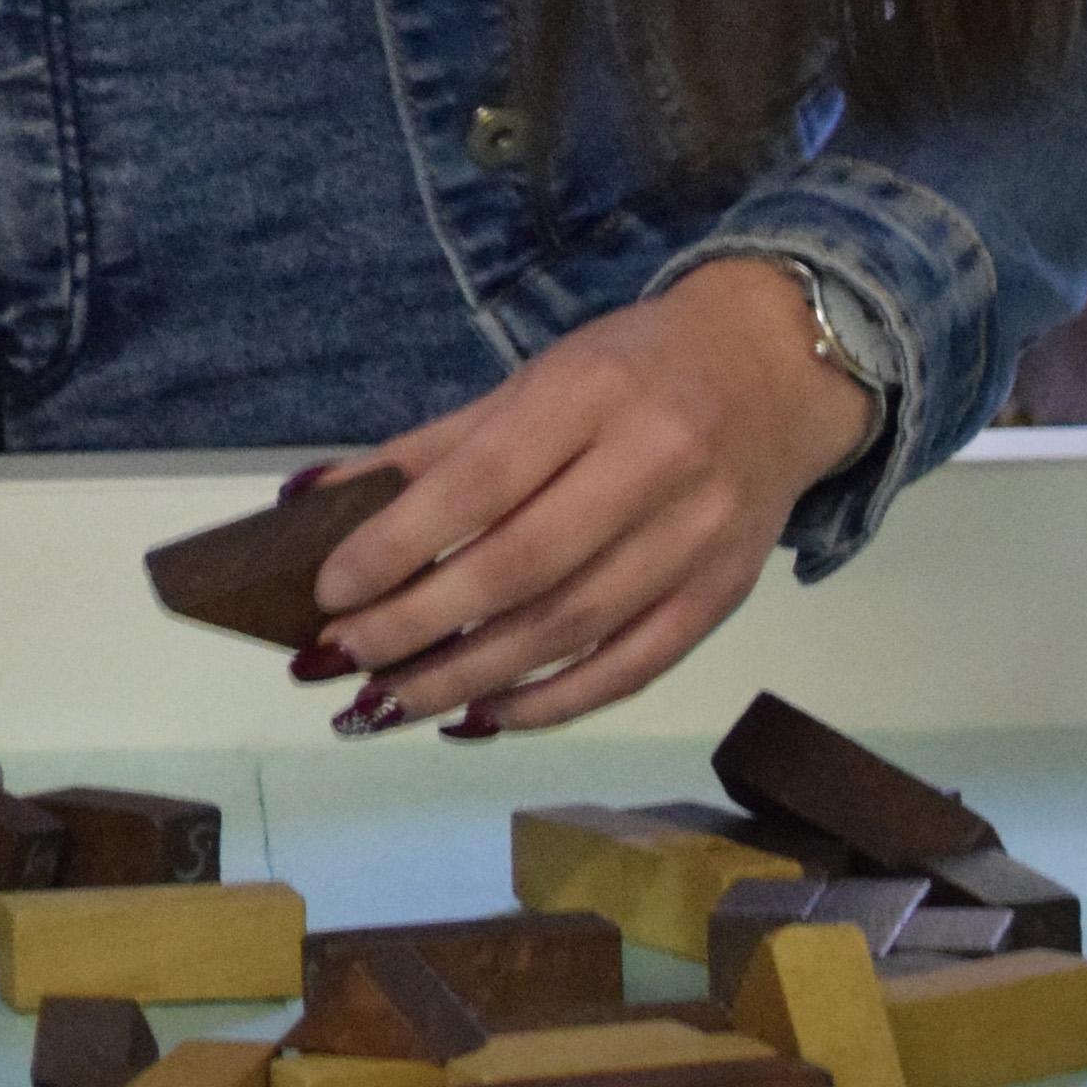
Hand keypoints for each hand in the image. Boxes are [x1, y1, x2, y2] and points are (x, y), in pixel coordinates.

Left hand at [296, 259, 884, 735]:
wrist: (774, 370)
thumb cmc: (629, 371)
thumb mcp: (529, 383)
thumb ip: (428, 448)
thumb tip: (311, 500)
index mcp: (592, 396)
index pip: (481, 483)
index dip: (399, 543)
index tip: (329, 590)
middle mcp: (654, 469)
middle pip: (522, 568)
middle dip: (419, 624)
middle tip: (341, 659)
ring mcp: (697, 541)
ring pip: (572, 629)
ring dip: (470, 677)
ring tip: (390, 701)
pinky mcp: (722, 596)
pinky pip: (631, 668)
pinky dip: (552, 702)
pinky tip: (483, 716)